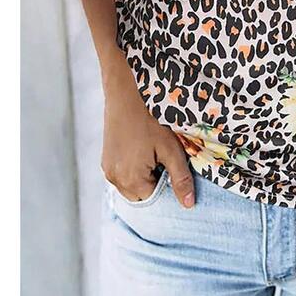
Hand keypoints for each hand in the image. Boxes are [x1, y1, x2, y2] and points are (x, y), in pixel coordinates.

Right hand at [100, 51, 194, 207]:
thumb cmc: (151, 118)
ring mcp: (108, 167)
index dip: (168, 186)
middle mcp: (114, 178)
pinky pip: (124, 172)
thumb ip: (180, 178)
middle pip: (141, 194)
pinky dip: (136, 167)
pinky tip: (143, 146)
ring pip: (132, 184)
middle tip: (166, 156)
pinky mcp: (106, 157)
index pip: (154, 199)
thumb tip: (189, 206)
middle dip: (156, 182)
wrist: (127, 90)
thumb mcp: (170, 148)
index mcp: (130, 180)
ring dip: (146, 174)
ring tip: (154, 149)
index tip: (175, 167)